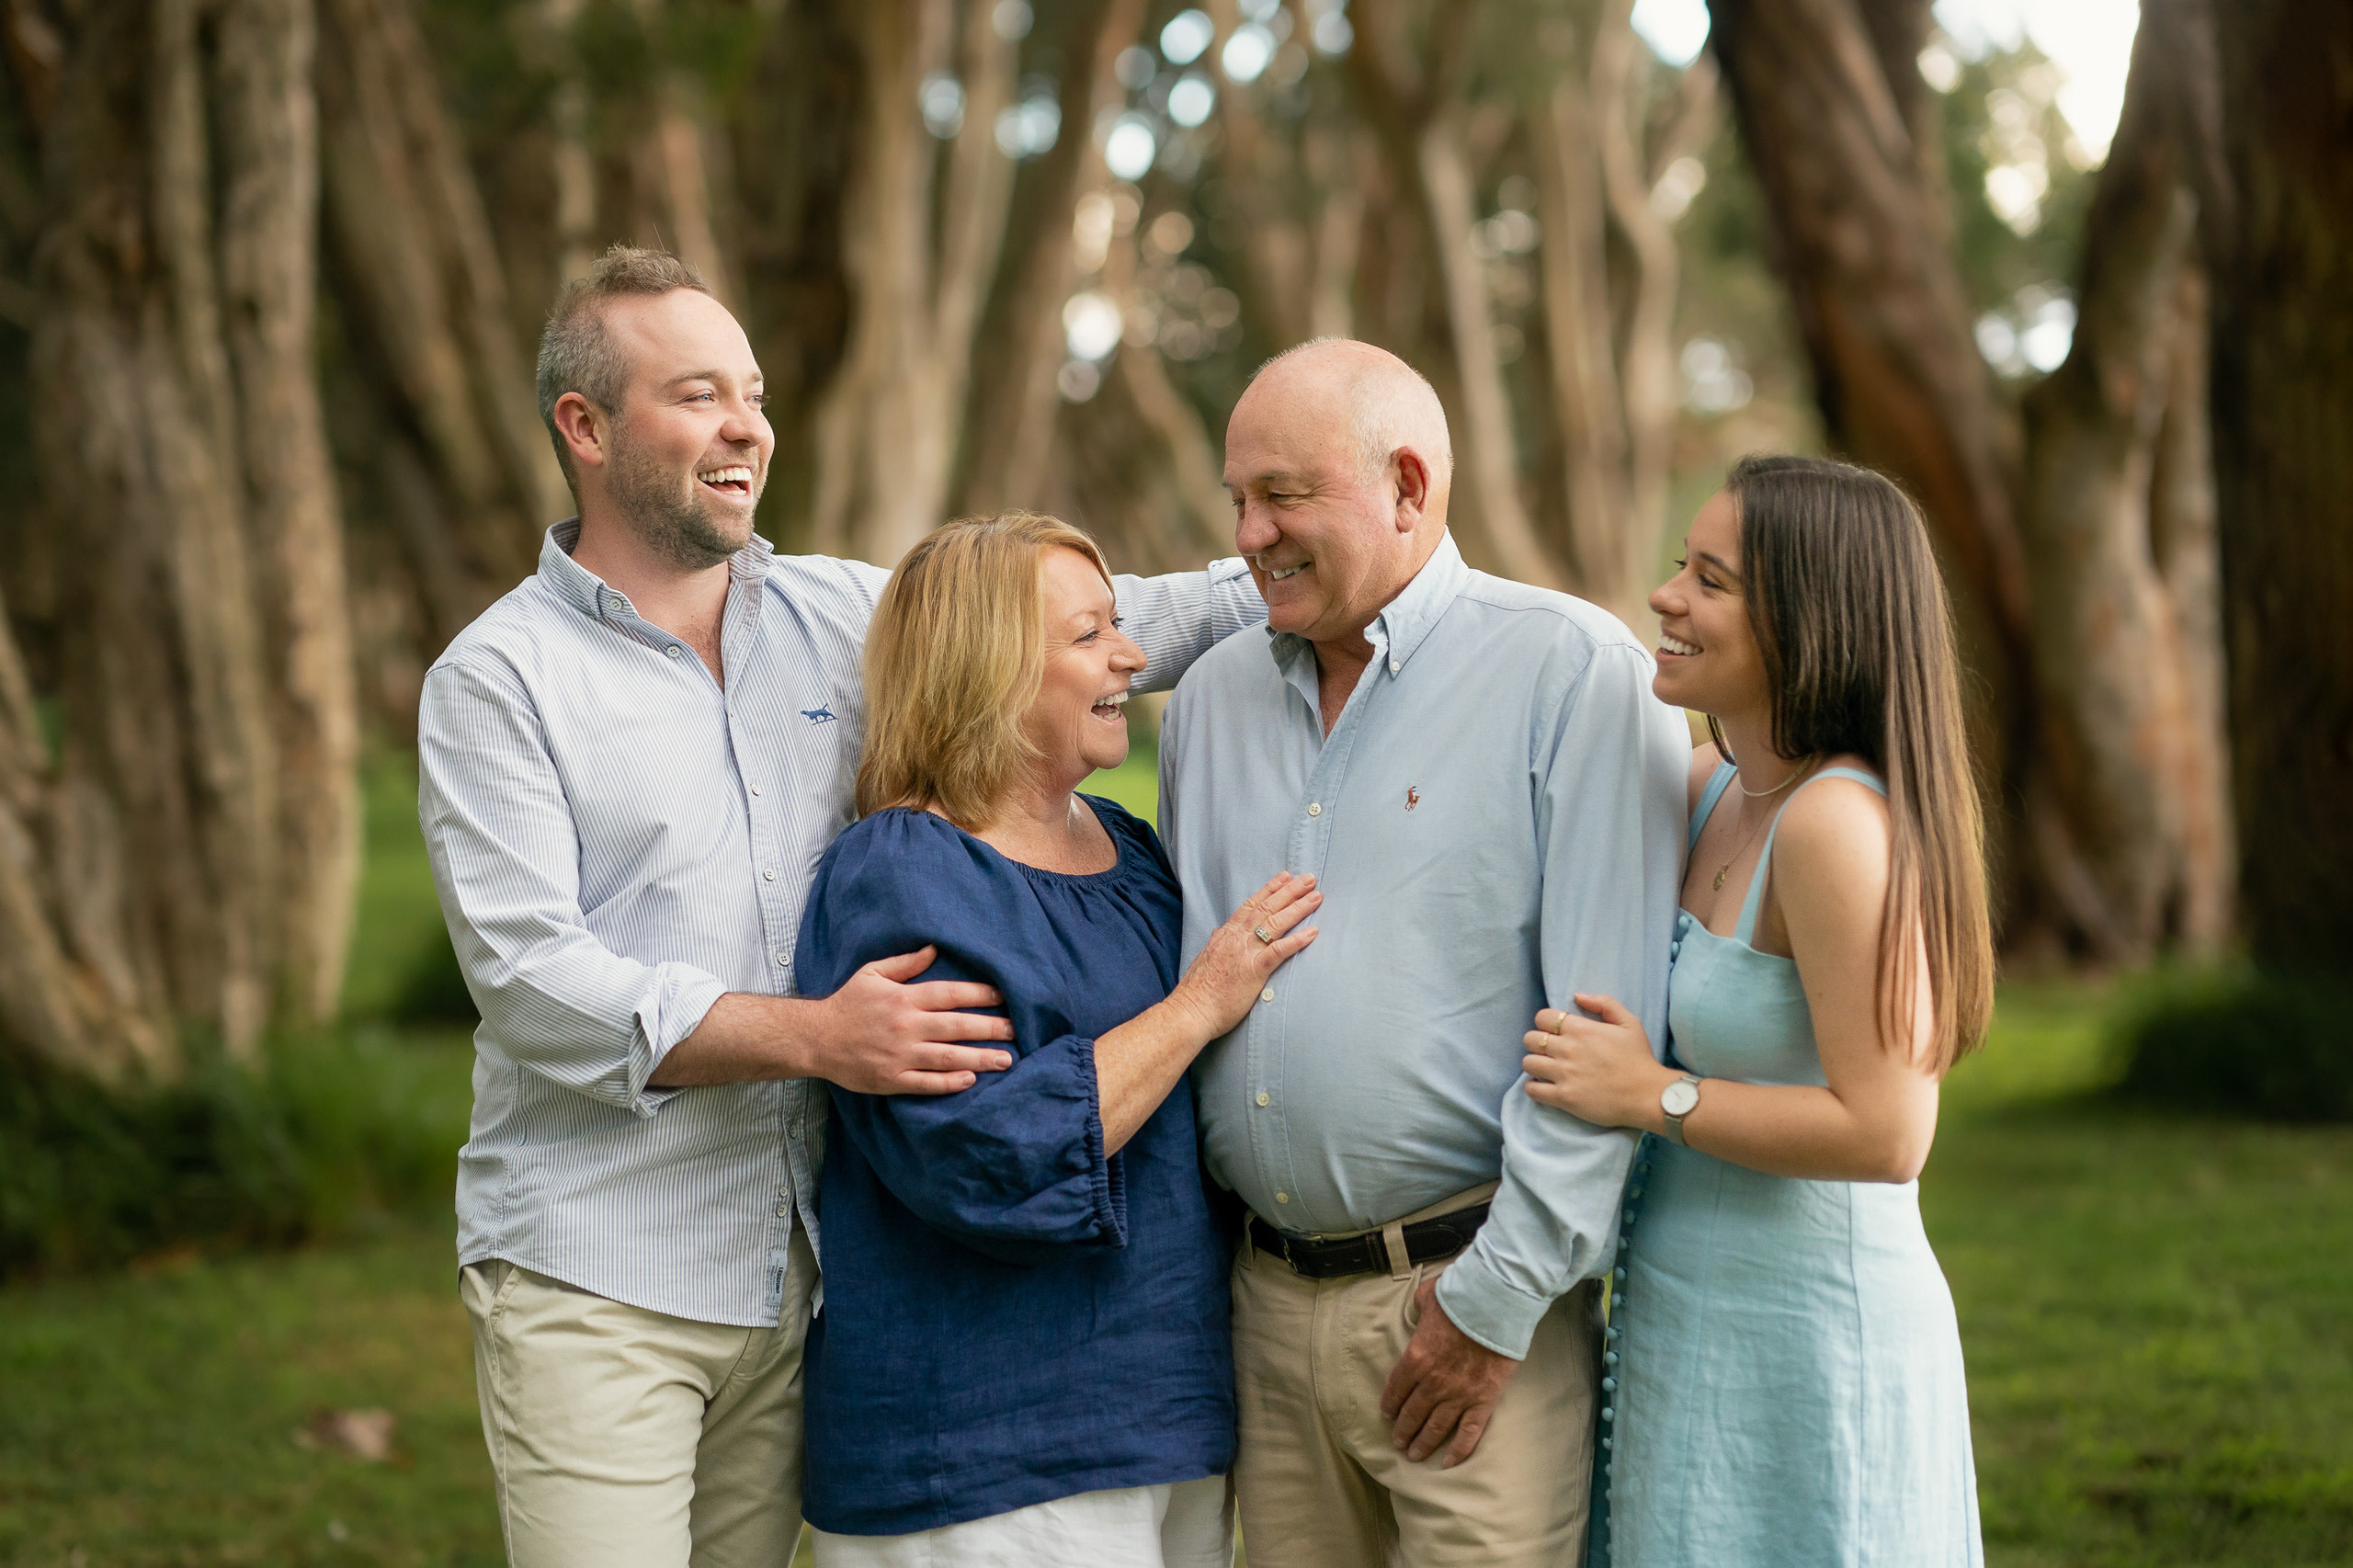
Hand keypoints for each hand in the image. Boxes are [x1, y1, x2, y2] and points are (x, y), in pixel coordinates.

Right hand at [804, 946, 1016, 1094]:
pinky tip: (972, 1079)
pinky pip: (927, 1083)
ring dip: (980, 1058)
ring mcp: (900, 1056)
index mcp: (904, 999)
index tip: (1005, 996)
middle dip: (990, 1028)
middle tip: (1017, 1030)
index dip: (980, 994)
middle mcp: (906, 1027)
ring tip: (1007, 1059)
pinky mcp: (892, 1080)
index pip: (950, 994)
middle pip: (957, 1026)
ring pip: (948, 1057)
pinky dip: (950, 1083)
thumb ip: (905, 964)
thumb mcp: (872, 974)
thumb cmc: (846, 1004)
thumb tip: (934, 949)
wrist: (815, 1038)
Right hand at [1167, 873, 1320, 1038]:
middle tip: (1309, 879)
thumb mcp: (1204, 958)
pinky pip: (1279, 951)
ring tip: (1316, 897)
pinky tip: (1313, 932)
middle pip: (1266, 908)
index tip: (1285, 877)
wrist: (1190, 1011)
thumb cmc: (1197, 991)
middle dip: (1290, 891)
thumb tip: (1217, 931)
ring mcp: (1245, 953)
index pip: (1250, 905)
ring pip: (1274, 923)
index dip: (1269, 889)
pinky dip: (1297, 940)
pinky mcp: (1254, 971)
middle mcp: (1236, 938)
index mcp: (1225, 935)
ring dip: (1297, 908)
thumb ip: (1215, 943)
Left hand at [1380, 1274, 1520, 1465]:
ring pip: (1435, 1428)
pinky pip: (1468, 1433)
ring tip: (1414, 1455)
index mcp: (1415, 1358)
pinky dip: (1458, 1451)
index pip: (1395, 1388)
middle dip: (1403, 1431)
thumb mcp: (1428, 1297)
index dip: (1389, 1404)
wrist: (1495, 1305)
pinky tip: (1448, 1463)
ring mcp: (1458, 1395)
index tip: (1387, 1415)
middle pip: (1412, 1413)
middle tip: (1398, 1443)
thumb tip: (1419, 1308)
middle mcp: (1432, 1383)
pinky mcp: (1483, 1401)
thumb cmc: (1461, 1297)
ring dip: (1422, 1443)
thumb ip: (1419, 1307)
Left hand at [1521, 992, 1673, 1128]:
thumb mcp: (1629, 1023)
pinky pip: (1532, 1089)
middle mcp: (1568, 1049)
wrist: (1648, 1095)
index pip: (1542, 1017)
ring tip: (1545, 1068)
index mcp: (1582, 1029)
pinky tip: (1543, 1086)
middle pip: (1530, 1039)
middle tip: (1548, 1051)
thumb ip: (1605, 1004)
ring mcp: (1564, 1074)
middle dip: (1536, 1042)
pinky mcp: (1564, 1097)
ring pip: (1528, 1063)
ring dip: (1534, 1064)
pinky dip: (1533, 1087)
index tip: (1553, 1031)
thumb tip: (1578, 996)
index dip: (1545, 1022)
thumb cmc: (1639, 1059)